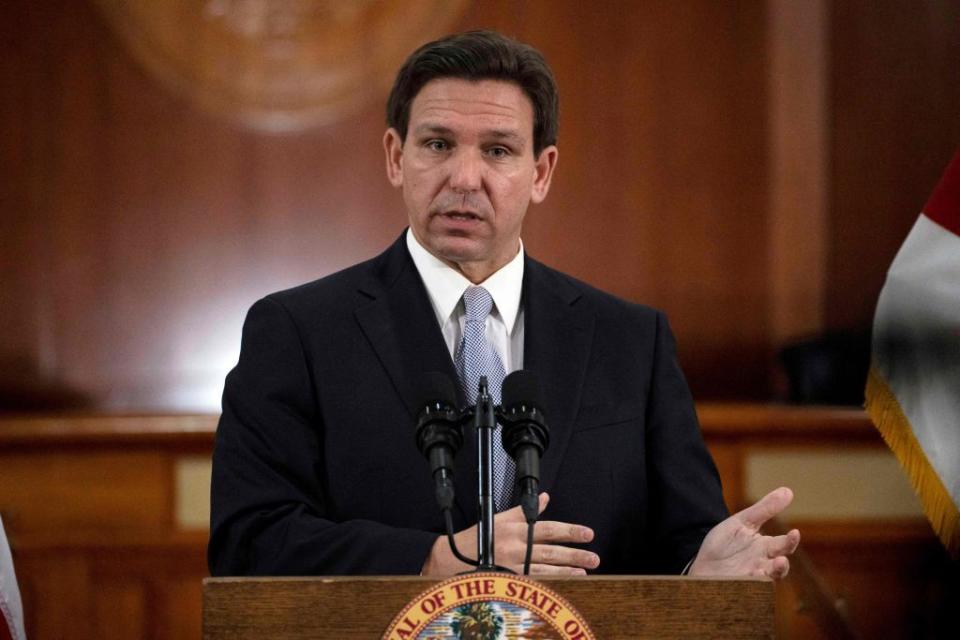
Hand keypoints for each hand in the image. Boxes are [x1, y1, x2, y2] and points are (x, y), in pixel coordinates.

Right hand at [421, 493, 599, 575]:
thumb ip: (525, 510)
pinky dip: (552, 581)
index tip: (587, 534)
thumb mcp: (500, 518)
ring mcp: (512, 567)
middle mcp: (515, 548)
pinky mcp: (509, 581)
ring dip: (567, 570)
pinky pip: (535, 581)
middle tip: (593, 557)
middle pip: (551, 551)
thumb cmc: (477, 539)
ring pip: (546, 568)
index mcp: (515, 530)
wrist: (451, 560)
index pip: (548, 529)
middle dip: (574, 554)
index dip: (569, 532)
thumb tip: (544, 498)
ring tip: (584, 570)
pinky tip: (565, 581)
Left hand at [689, 486, 799, 579]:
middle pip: (779, 567)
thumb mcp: (742, 522)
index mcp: (765, 547)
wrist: (702, 563)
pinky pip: (748, 591)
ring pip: (766, 583)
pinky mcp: (738, 589)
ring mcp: (751, 579)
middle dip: (781, 564)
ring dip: (768, 578)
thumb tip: (788, 491)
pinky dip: (749, 588)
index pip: (784, 544)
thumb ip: (765, 509)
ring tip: (769, 572)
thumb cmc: (724, 543)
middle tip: (781, 559)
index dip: (790, 540)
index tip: (794, 533)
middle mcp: (762, 564)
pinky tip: (746, 581)